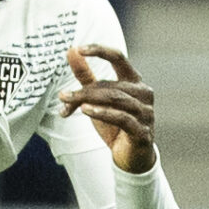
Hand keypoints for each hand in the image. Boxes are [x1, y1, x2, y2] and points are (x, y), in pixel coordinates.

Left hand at [60, 44, 157, 172]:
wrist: (131, 159)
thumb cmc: (115, 126)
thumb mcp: (97, 99)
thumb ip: (86, 76)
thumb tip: (71, 51)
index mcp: (134, 82)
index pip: (118, 58)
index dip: (99, 51)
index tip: (79, 49)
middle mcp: (143, 94)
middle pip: (111, 84)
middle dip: (84, 90)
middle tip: (63, 96)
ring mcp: (146, 113)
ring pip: (115, 99)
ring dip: (88, 99)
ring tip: (68, 102)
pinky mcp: (142, 132)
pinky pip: (122, 118)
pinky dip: (102, 113)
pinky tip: (86, 111)